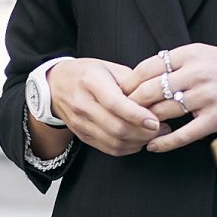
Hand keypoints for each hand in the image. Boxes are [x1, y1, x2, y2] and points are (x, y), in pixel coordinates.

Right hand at [44, 58, 162, 156]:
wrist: (56, 84)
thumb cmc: (87, 73)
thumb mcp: (110, 68)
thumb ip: (133, 82)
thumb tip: (157, 99)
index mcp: (90, 81)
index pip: (115, 103)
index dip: (137, 115)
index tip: (156, 121)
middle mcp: (82, 104)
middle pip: (116, 128)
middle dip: (143, 133)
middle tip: (161, 128)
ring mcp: (80, 122)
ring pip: (114, 142)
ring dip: (138, 142)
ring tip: (153, 135)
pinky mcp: (81, 135)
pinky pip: (109, 148)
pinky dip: (128, 148)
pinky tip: (138, 140)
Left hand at [129, 45, 216, 153]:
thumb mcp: (203, 54)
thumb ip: (174, 62)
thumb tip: (140, 75)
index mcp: (189, 55)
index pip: (144, 69)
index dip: (127, 84)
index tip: (118, 94)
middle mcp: (196, 74)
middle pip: (147, 92)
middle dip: (130, 105)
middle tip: (119, 114)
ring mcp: (206, 97)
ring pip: (162, 113)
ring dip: (144, 124)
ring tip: (134, 130)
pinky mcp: (216, 119)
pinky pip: (183, 134)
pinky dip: (164, 142)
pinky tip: (152, 146)